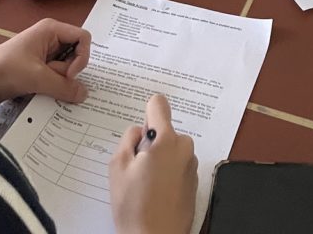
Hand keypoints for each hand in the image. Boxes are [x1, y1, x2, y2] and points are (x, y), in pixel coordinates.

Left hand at [0, 19, 90, 109]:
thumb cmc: (7, 70)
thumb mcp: (37, 78)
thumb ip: (64, 87)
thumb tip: (85, 94)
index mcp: (51, 29)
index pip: (82, 37)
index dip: (82, 56)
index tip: (70, 74)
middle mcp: (50, 38)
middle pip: (75, 53)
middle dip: (67, 71)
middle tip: (51, 80)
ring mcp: (44, 53)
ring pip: (66, 68)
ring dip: (58, 80)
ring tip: (40, 85)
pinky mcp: (38, 68)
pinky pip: (56, 76)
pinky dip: (53, 85)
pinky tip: (43, 91)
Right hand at [110, 94, 197, 233]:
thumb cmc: (135, 207)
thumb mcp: (118, 166)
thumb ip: (128, 138)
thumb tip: (139, 132)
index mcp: (167, 140)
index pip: (158, 104)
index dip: (146, 113)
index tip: (140, 131)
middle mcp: (184, 148)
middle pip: (164, 131)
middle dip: (150, 144)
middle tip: (137, 169)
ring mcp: (191, 165)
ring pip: (171, 149)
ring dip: (159, 160)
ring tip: (145, 186)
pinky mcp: (194, 182)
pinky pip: (178, 166)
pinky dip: (167, 174)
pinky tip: (156, 194)